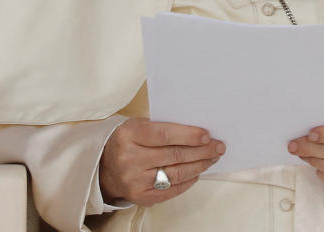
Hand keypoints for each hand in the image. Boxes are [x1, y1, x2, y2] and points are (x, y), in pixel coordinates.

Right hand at [99, 118, 224, 205]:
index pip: (164, 134)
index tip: (207, 135)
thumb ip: (162, 125)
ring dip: (199, 165)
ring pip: (176, 174)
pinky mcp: (140, 197)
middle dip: (201, 151)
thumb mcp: (138, 125)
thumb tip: (197, 130)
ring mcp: (135, 180)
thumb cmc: (129, 141)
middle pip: (174, 155)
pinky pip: (171, 190)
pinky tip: (197, 172)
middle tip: (218, 147)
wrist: (105, 167)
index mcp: (128, 135)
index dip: (189, 135)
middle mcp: (129, 159)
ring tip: (212, 158)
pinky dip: (188, 181)